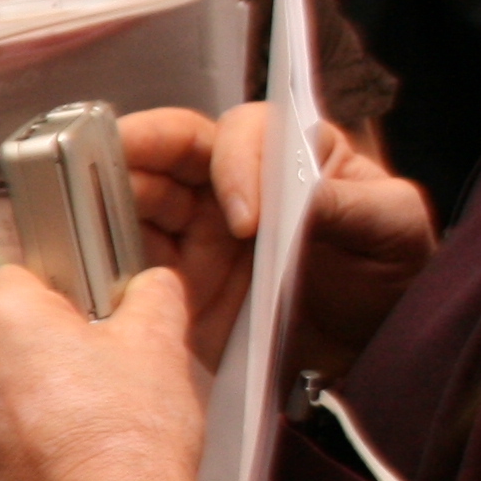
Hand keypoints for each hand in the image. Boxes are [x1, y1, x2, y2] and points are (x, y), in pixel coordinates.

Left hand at [0, 265, 207, 480]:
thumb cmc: (123, 449)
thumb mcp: (160, 350)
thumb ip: (151, 298)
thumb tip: (151, 287)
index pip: (13, 281)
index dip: (51, 305)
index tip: (73, 329)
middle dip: (2, 343)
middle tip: (56, 375)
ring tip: (48, 431)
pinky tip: (27, 470)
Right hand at [117, 106, 433, 383]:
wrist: (381, 345)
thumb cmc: (394, 266)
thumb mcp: (393, 225)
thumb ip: (349, 203)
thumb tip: (300, 195)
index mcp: (280, 154)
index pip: (235, 134)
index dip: (229, 165)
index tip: (244, 222)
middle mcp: (227, 185)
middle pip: (162, 158)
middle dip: (127, 162)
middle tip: (94, 179)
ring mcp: (196, 237)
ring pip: (136, 210)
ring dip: (107, 216)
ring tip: (86, 232)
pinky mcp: (178, 288)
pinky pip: (132, 271)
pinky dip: (110, 271)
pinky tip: (98, 280)